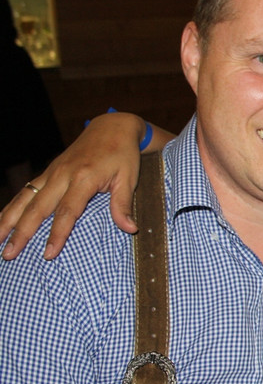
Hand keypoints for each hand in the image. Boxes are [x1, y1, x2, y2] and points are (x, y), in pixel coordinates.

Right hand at [0, 112, 145, 259]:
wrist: (112, 128)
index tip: (48, 254)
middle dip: (22, 233)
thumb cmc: (123, 155)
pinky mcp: (47, 172)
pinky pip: (25, 191)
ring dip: (8, 221)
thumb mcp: (129, 178)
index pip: (67, 211)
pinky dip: (11, 207)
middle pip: (38, 208)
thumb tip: (130, 229)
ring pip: (25, 199)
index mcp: (83, 178)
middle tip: (9, 255)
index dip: (57, 234)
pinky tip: (2, 222)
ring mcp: (51, 172)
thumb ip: (123, 204)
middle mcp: (62, 175)